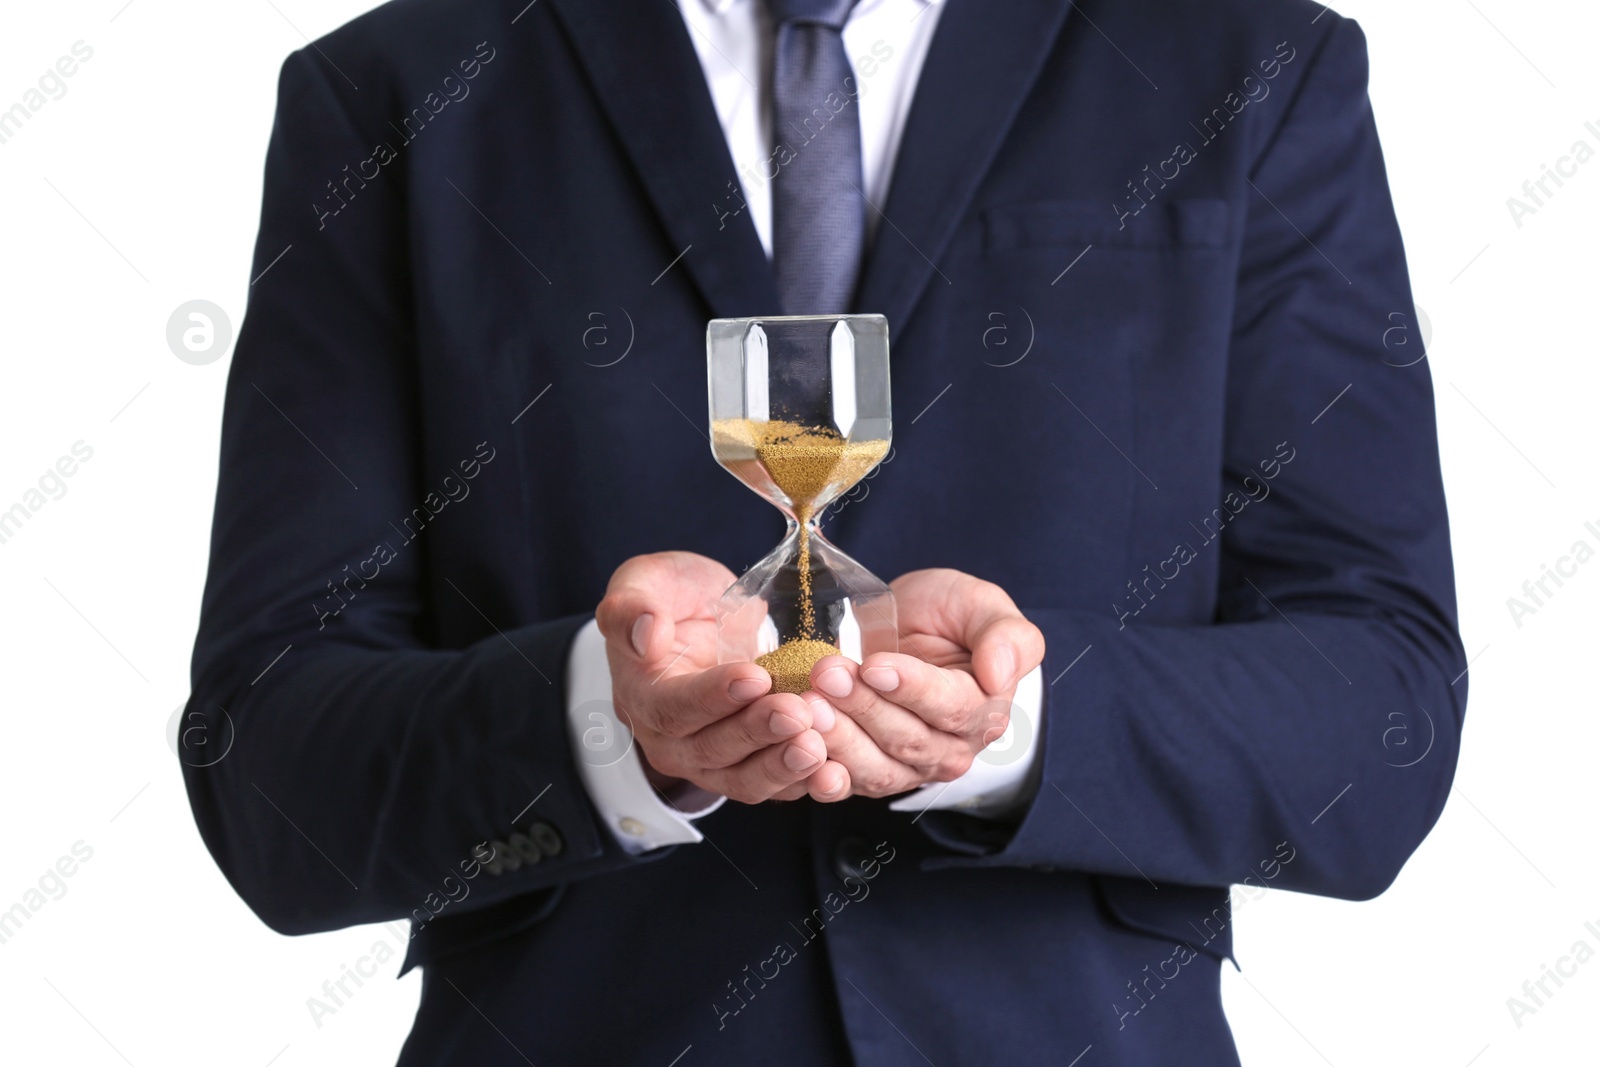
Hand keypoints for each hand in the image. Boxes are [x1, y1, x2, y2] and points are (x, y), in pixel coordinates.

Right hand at [595, 552, 830, 804]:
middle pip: (713, 749)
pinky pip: (776, 785)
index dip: (713, 697)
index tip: (755, 677)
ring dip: (783, 766)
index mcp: (643, 697)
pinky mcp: (751, 767)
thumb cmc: (674, 597)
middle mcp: (673, 741)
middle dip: (759, 732)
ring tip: (818, 746)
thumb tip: (645, 634)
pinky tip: (836, 771)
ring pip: (744, 778)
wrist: (708, 618)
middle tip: (799, 711)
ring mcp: (712, 762)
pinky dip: (806, 782)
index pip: (672, 707)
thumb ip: (631, 606)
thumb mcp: (646, 581)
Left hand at [800, 568, 1044, 801]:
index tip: (875, 666)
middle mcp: (950, 749)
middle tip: (825, 674)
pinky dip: (820, 771)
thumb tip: (1001, 675)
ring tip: (806, 704)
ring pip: (875, 768)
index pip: (951, 708)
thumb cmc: (948, 614)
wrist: (905, 625)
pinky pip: (846, 782)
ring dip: (838, 739)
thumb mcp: (983, 606)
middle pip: (907, 739)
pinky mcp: (869, 773)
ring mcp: (908, 768)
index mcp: (984, 711)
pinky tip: (795, 748)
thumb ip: (1007, 637)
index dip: (912, 689)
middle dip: (863, 706)